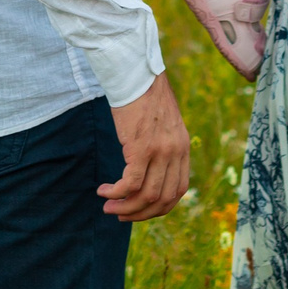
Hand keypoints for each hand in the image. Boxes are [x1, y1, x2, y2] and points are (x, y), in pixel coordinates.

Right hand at [99, 71, 190, 221]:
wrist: (135, 74)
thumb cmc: (144, 96)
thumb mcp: (164, 124)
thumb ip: (164, 146)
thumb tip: (152, 170)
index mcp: (183, 147)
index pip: (178, 191)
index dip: (159, 207)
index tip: (141, 209)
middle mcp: (175, 152)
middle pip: (162, 199)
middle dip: (140, 213)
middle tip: (120, 214)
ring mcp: (160, 152)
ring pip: (146, 196)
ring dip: (125, 207)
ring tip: (108, 206)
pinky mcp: (141, 148)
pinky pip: (130, 183)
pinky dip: (116, 193)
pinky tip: (104, 191)